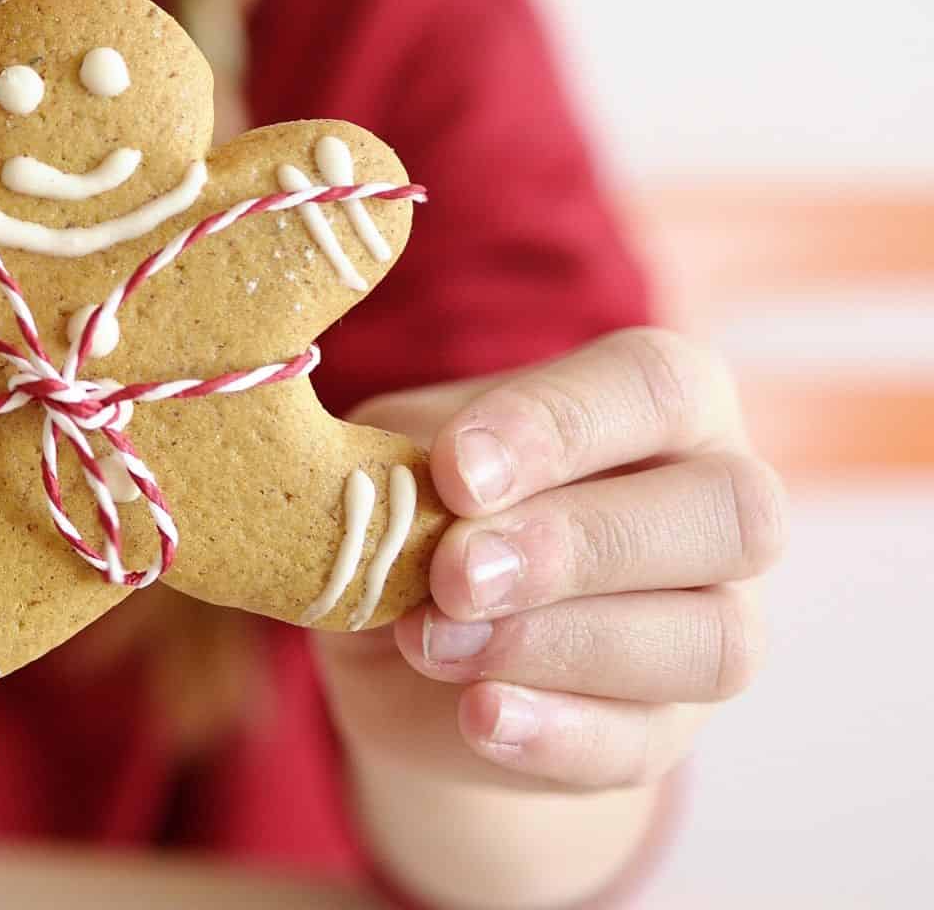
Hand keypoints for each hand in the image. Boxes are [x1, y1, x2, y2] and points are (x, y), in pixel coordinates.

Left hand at [313, 328, 787, 789]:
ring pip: (710, 639)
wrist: (406, 650)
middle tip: (454, 575)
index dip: (558, 427)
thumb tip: (405, 487)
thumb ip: (412, 464)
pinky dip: (558, 733)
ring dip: (560, 644)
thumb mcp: (400, 464)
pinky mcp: (672, 729)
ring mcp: (719, 623)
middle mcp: (721, 503)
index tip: (457, 471)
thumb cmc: (420, 510)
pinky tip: (479, 716)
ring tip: (434, 644)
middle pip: (727, 511)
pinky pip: (647, 741)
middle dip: (575, 545)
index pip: (654, 385)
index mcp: (661, 402)